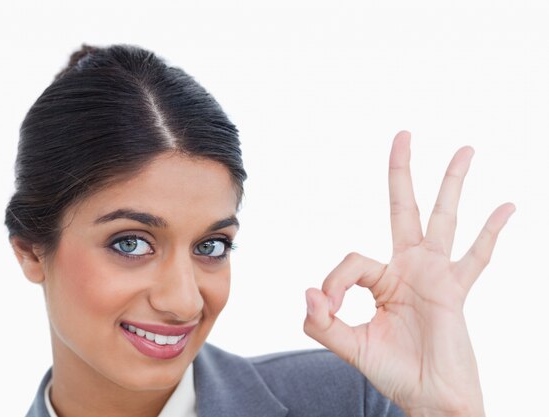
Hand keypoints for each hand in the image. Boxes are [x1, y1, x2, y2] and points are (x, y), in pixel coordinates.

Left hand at [303, 131, 514, 416]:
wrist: (430, 399)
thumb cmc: (393, 372)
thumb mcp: (349, 346)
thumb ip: (322, 322)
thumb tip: (308, 292)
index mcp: (380, 278)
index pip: (352, 258)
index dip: (335, 280)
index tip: (330, 308)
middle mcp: (408, 268)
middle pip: (404, 208)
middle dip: (401, 172)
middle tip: (402, 134)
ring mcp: (435, 276)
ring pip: (444, 219)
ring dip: (453, 184)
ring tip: (465, 149)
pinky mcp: (456, 291)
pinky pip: (478, 257)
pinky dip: (491, 231)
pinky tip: (507, 205)